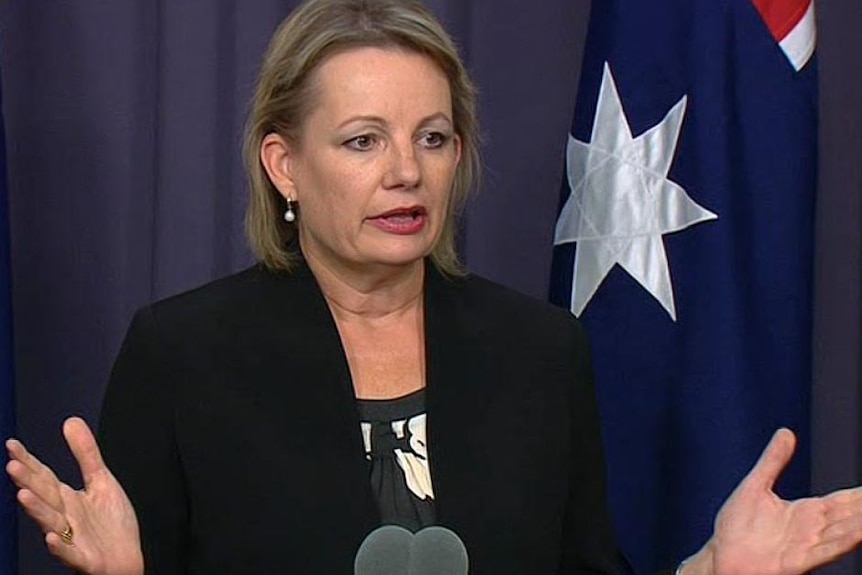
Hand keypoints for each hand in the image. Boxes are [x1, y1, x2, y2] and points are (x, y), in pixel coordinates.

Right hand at [6, 417, 143, 574]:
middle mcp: (65, 517)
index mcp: (67, 499)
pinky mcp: (85, 558)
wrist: (127, 560)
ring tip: (24, 495)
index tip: (12, 445)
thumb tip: (70, 421)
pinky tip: (53, 538)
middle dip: (29, 482)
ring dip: (37, 510)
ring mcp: (73, 538)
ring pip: (51, 523)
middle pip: (44, 496)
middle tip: (13, 466)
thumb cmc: (111, 525)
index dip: (29, 462)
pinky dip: (61, 547)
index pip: (44, 477)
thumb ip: (86, 454)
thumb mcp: (101, 481)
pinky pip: (71, 554)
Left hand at [683, 428, 861, 574]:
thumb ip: (774, 461)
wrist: (720, 556)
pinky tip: (859, 532)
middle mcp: (812, 530)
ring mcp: (807, 546)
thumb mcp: (756, 485)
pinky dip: (843, 542)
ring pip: (844, 533)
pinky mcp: (797, 561)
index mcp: (806, 512)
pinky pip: (825, 551)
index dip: (861, 495)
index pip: (843, 501)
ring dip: (861, 523)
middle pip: (850, 516)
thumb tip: (786, 432)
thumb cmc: (737, 527)